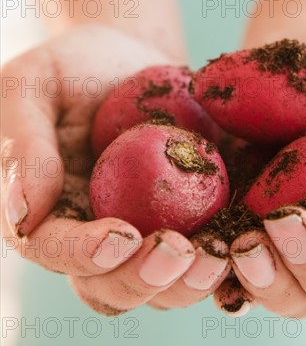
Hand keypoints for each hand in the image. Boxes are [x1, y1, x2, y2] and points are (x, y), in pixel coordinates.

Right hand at [1, 24, 230, 314]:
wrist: (133, 58)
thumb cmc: (76, 66)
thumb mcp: (33, 86)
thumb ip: (23, 144)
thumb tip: (23, 215)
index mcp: (49, 210)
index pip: (55, 250)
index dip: (84, 255)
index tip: (122, 236)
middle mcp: (95, 234)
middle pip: (110, 287)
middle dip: (141, 280)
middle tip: (177, 251)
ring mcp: (143, 232)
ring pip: (160, 286)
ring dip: (187, 283)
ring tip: (216, 255)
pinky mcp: (186, 221)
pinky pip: (202, 258)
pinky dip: (223, 265)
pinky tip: (243, 245)